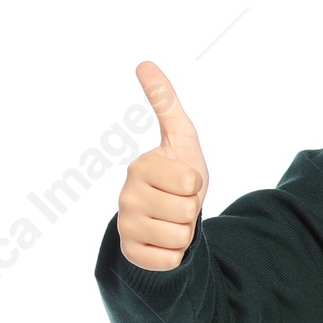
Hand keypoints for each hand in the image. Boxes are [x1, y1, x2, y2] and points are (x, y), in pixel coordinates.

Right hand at [118, 61, 209, 269]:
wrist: (167, 220)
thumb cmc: (177, 177)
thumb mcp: (180, 139)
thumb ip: (165, 103)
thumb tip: (144, 62)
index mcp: (140, 166)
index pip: (191, 181)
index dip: (196, 185)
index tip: (182, 183)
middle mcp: (126, 195)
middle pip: (187, 210)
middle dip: (192, 211)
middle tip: (178, 206)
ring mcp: (126, 226)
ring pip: (180, 237)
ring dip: (184, 233)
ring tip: (171, 223)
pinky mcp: (131, 254)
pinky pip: (170, 260)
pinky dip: (175, 255)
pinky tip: (162, 243)